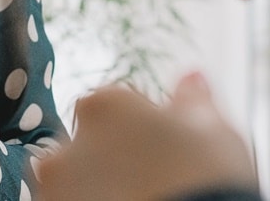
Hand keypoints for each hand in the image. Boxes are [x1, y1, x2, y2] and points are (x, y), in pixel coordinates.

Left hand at [39, 73, 257, 200]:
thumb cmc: (205, 177)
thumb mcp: (212, 129)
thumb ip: (193, 100)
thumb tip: (191, 79)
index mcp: (103, 106)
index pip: (115, 104)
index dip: (141, 124)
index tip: (164, 145)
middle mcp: (68, 143)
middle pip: (88, 142)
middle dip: (112, 156)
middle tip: (152, 178)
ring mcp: (57, 190)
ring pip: (76, 181)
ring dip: (98, 186)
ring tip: (140, 199)